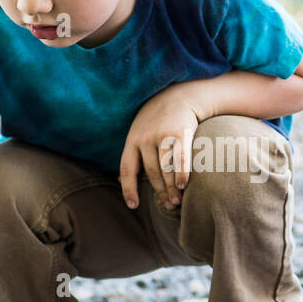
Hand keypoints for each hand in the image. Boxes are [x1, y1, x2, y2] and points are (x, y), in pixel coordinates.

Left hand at [119, 85, 199, 209]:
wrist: (181, 95)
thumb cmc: (159, 119)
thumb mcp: (140, 132)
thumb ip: (133, 155)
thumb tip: (120, 181)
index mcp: (132, 140)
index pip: (127, 169)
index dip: (129, 189)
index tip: (133, 206)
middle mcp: (145, 138)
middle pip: (151, 172)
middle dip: (159, 192)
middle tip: (167, 206)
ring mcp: (162, 135)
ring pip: (165, 168)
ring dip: (171, 188)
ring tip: (176, 202)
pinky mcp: (180, 132)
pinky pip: (180, 158)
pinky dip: (181, 174)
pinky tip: (183, 186)